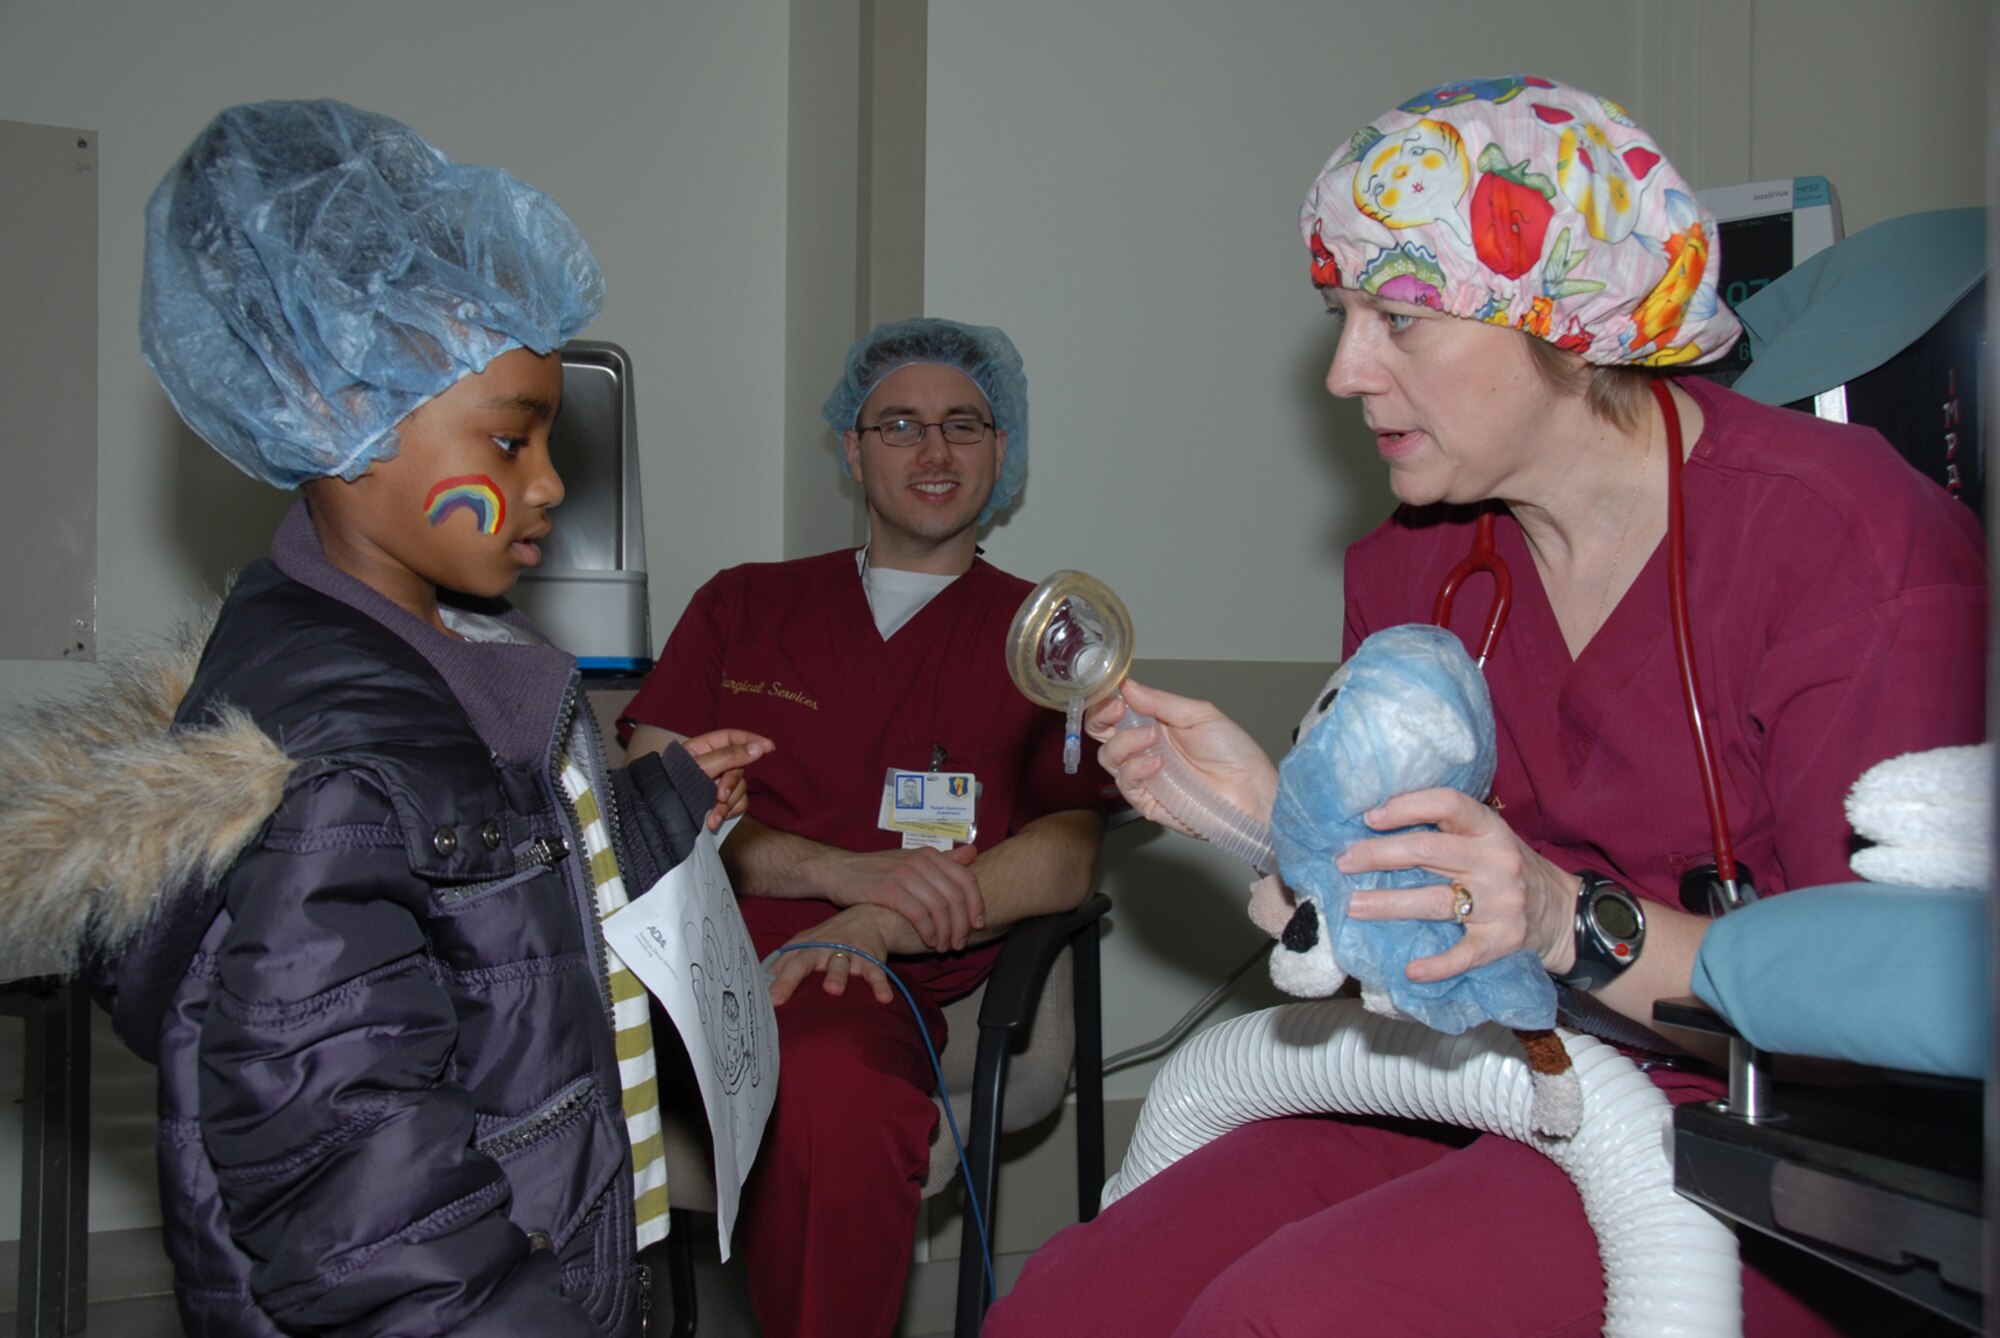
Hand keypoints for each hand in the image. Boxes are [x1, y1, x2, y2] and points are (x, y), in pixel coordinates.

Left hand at [680, 728, 774, 830]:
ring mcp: (718, 783)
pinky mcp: (721, 801)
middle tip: (720, 797)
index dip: (751, 740)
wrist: (659, 815)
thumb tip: (758, 748)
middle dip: (731, 784)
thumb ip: (730, 756)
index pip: (733, 738)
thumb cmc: (673, 784)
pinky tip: (716, 820)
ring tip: (713, 816)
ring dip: (728, 804)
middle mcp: (714, 763)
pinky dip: (730, 811)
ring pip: (740, 787)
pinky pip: (738, 802)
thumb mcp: (701, 767)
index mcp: (705, 748)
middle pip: (738, 767)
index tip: (769, 747)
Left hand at [767, 905, 901, 1004]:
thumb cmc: (832, 936)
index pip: (786, 965)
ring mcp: (849, 953)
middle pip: (805, 963)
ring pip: (841, 965)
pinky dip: (881, 986)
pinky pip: (876, 973)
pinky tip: (884, 998)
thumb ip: (785, 962)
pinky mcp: (872, 957)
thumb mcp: (806, 943)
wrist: (870, 916)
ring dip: (836, 976)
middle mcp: (824, 949)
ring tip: (833, 990)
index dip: (775, 981)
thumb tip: (761, 981)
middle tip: (778, 996)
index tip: (765, 1000)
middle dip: (791, 978)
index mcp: (807, 949)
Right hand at [809, 844, 983, 951]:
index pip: (966, 879)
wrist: (839, 871)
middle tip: (960, 944)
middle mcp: (920, 861)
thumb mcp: (911, 860)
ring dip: (945, 932)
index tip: (979, 924)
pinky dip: (928, 932)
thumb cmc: (877, 870)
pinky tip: (929, 942)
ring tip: (944, 947)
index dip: (977, 904)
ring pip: (939, 908)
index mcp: (929, 854)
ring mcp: (905, 874)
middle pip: (955, 897)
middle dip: (962, 925)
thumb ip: (942, 860)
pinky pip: (919, 914)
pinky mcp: (889, 890)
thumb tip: (973, 853)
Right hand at [1085, 678, 1277, 836]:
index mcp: (1154, 725)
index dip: (1106, 702)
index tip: (1114, 695)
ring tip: (1152, 739)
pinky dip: (1136, 770)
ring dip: (1125, 744)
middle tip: (1117, 711)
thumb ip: (1161, 702)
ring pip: (1109, 758)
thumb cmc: (1233, 753)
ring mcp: (1144, 776)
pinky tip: (1156, 763)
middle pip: (1102, 735)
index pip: (1115, 713)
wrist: (1252, 790)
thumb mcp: (1199, 715)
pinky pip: (1126, 785)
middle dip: (1101, 719)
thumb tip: (1128, 686)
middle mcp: (1144, 749)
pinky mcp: (1148, 802)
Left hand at [1337, 788, 1578, 982]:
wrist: (1563, 912)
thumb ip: (1446, 831)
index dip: (1405, 806)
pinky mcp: (1503, 940)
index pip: (1446, 803)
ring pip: (1433, 901)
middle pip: (1427, 850)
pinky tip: (1411, 969)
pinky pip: (1465, 954)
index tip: (1368, 817)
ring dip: (1387, 904)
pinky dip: (1437, 964)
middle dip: (1377, 855)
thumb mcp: (1487, 838)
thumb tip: (1374, 826)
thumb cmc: (1507, 868)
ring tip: (1353, 906)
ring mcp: (1500, 902)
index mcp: (1488, 827)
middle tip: (1343, 862)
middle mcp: (1495, 860)